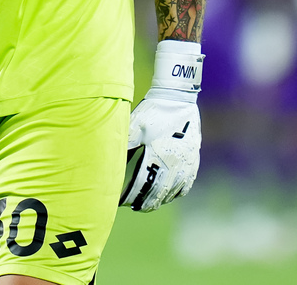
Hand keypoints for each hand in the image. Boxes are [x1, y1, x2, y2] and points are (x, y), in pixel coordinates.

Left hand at [119, 41, 203, 211]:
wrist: (177, 98)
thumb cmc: (152, 111)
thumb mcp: (134, 126)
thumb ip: (124, 146)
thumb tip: (110, 163)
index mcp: (158, 156)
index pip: (142, 185)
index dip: (130, 196)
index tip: (120, 201)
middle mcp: (174, 164)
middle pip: (158, 194)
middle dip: (144, 203)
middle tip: (132, 206)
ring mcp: (187, 163)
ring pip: (173, 192)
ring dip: (159, 200)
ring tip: (147, 204)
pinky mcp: (193, 160)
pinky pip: (186, 185)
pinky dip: (176, 193)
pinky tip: (168, 195)